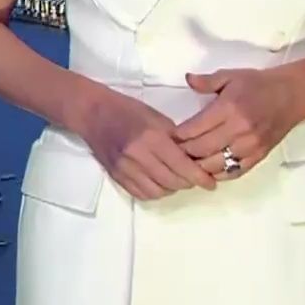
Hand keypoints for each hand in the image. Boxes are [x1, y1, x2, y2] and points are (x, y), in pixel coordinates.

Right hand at [78, 86, 216, 200]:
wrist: (93, 113)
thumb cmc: (128, 110)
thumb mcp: (157, 118)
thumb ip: (176, 139)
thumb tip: (194, 159)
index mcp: (151, 137)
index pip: (182, 166)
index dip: (200, 178)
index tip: (211, 183)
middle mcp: (138, 156)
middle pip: (172, 181)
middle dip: (188, 183)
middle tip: (195, 178)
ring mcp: (125, 168)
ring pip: (158, 191)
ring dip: (172, 188)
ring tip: (176, 179)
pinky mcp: (116, 176)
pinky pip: (142, 194)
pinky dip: (155, 191)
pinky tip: (159, 182)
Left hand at [173, 68, 304, 178]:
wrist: (292, 96)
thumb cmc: (258, 84)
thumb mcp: (231, 76)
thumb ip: (207, 81)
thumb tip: (187, 79)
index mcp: (229, 108)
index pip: (195, 128)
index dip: (178, 135)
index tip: (169, 136)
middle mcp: (239, 130)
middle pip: (201, 149)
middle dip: (183, 152)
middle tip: (173, 151)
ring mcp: (250, 146)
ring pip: (215, 164)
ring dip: (198, 166)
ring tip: (187, 162)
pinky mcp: (258, 156)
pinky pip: (233, 172)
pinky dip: (217, 174)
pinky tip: (207, 169)